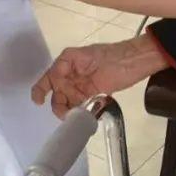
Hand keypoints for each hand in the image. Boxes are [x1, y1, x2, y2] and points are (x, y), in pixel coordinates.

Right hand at [31, 35, 166, 117]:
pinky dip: (80, 114)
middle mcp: (72, 75)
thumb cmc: (113, 56)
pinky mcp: (94, 95)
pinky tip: (83, 119)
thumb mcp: (87, 56)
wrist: (137, 62)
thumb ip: (67, 64)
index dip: (40, 90)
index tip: (38, 101)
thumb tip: (54, 74)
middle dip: (58, 105)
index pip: (48, 77)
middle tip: (67, 114)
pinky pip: (81, 106)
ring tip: (76, 118)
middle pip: (57, 94)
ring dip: (68, 111)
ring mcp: (83, 86)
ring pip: (68, 102)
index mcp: (68, 62)